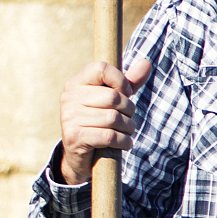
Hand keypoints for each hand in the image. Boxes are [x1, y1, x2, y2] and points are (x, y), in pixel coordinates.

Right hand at [57, 57, 151, 185]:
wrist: (80, 155)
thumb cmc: (100, 122)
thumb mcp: (114, 101)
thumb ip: (129, 83)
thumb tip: (146, 62)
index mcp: (76, 82)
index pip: (102, 68)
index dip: (121, 81)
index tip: (126, 94)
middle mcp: (69, 97)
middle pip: (114, 97)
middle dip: (129, 110)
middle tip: (127, 119)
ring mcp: (69, 117)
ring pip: (114, 118)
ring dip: (128, 129)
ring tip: (125, 132)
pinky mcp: (74, 137)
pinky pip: (110, 136)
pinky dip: (124, 142)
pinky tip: (123, 143)